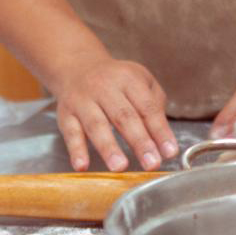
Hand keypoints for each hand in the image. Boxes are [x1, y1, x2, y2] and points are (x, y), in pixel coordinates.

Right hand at [52, 57, 179, 171]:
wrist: (77, 68)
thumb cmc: (115, 81)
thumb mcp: (140, 80)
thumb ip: (154, 104)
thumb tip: (162, 136)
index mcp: (128, 79)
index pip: (147, 107)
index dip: (160, 131)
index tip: (170, 152)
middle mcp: (104, 88)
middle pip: (124, 116)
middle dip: (139, 142)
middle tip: (151, 163)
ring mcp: (83, 101)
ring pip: (96, 125)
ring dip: (108, 148)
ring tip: (120, 167)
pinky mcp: (66, 115)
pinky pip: (71, 133)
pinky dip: (76, 150)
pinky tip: (82, 166)